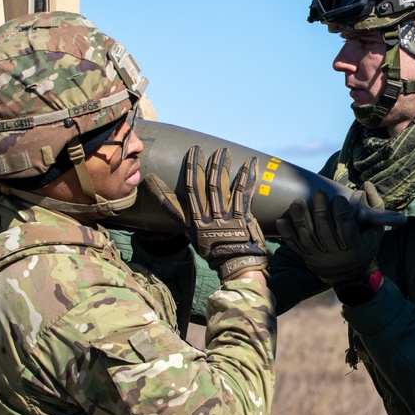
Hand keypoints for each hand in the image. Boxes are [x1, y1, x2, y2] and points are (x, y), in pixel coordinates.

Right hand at [142, 146, 267, 281]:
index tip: (191, 153)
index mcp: (196, 221)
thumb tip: (165, 200)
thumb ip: (180, 216)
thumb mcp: (192, 235)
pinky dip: (246, 177)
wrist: (236, 265)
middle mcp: (210, 217)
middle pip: (206, 185)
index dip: (190, 170)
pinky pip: (243, 193)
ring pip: (222, 187)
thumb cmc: (214, 250)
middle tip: (205, 148)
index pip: (190, 191)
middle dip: (205, 164)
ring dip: (223, 167)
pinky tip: (249, 163)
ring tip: (224, 151)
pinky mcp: (243, 218)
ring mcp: (227, 217)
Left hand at [275, 182, 383, 284]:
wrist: (347, 274)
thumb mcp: (374, 230)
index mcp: (354, 246)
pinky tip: (282, 220)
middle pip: (324, 229)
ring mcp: (319, 254)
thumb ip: (374, 207)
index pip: (346, 226)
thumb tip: (366, 184)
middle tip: (318, 192)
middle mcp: (335, 252)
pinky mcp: (306, 255)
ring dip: (300, 218)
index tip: (338, 198)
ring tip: (297, 202)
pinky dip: (287, 233)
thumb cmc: (362, 244)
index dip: (341, 211)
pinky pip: (295, 245)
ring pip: (307, 236)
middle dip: (320, 209)